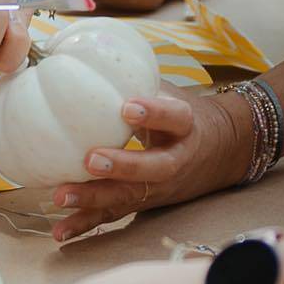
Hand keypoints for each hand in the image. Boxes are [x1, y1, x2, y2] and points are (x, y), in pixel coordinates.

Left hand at [49, 89, 249, 242]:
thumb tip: (84, 51)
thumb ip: (138, 81)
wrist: (223, 150)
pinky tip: (60, 232)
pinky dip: (86, 224)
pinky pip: (115, 216)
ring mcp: (161, 187)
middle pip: (153, 167)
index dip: (154, 112)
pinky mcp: (145, 204)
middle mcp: (176, 160)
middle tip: (89, 160)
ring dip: (94, 200)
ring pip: (130, 196)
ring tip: (60, 197)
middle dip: (122, 166)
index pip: (175, 117)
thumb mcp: (172, 93)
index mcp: (185, 126)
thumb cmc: (184, 115)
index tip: (128, 106)